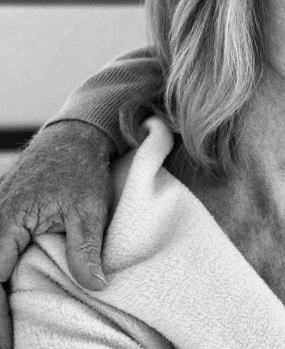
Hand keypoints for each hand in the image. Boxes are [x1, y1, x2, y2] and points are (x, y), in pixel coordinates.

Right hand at [0, 121, 114, 347]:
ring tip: (13, 320)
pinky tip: (12, 291)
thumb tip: (96, 285)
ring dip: (3, 286)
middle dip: (1, 302)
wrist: (74, 136)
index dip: (1, 311)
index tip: (11, 334)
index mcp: (5, 224)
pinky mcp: (2, 216)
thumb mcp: (90, 210)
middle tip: (12, 333)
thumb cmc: (81, 170)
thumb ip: (86, 249)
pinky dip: (5, 270)